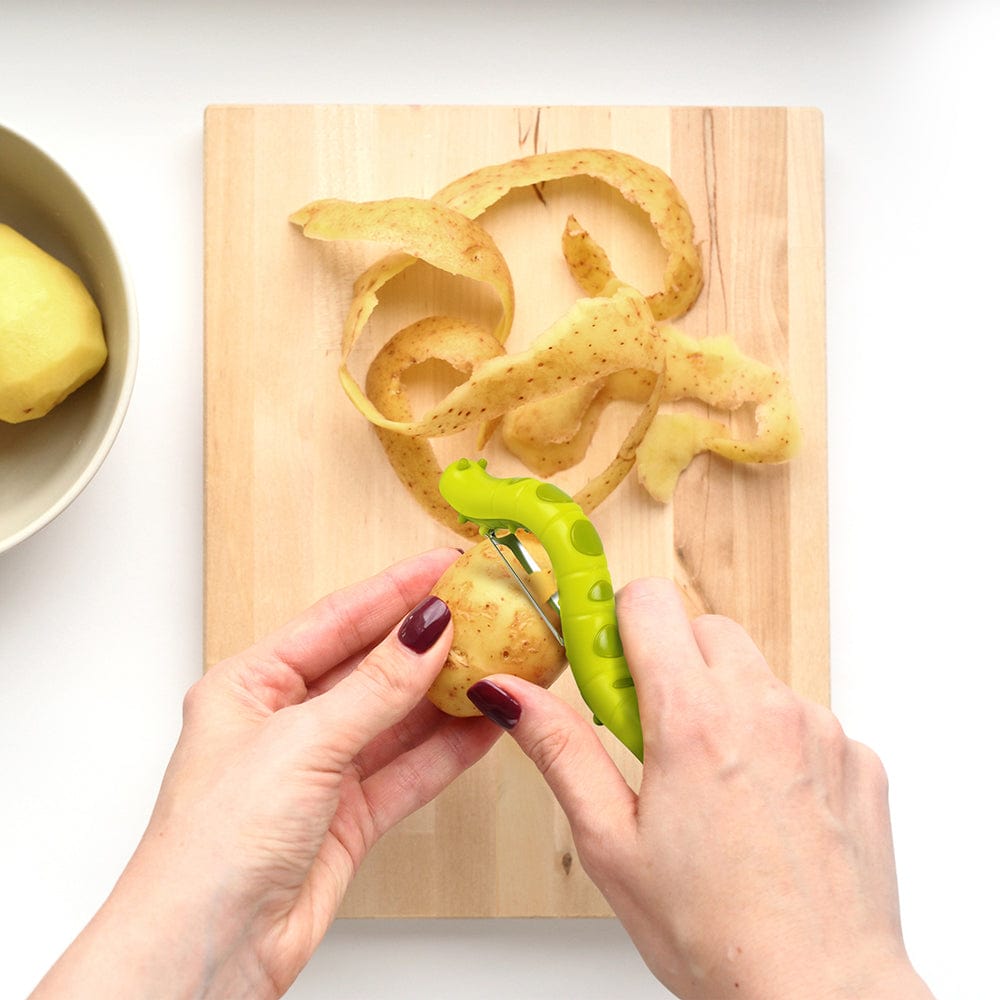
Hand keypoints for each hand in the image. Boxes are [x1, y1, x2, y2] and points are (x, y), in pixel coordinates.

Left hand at [32, 548, 499, 999]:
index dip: (394, 589)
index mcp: (250, 686)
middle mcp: (285, 723)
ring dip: (444, 694)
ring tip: (495, 661)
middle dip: (425, 639)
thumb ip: (374, 689)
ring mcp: (320, 770)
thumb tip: (426, 632)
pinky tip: (481, 725)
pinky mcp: (348, 815)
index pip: (336, 620)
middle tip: (481, 610)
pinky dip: (446, 749)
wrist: (205, 956)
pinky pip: (408, 769)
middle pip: (370, 665)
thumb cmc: (210, 849)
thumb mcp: (301, 746)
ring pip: (396, 718)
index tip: (443, 565)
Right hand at [468, 578, 933, 998]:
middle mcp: (764, 707)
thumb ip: (559, 748)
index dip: (619, 625)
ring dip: (727, 702)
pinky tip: (764, 804)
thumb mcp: (610, 842)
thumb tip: (508, 693)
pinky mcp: (857, 757)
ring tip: (714, 782)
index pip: (650, 600)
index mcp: (693, 718)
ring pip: (756, 672)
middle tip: (656, 732)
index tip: (608, 665)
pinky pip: (803, 716)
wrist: (820, 997)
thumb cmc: (714, 935)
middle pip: (705, 628)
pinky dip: (777, 740)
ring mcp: (819, 729)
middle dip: (673, 663)